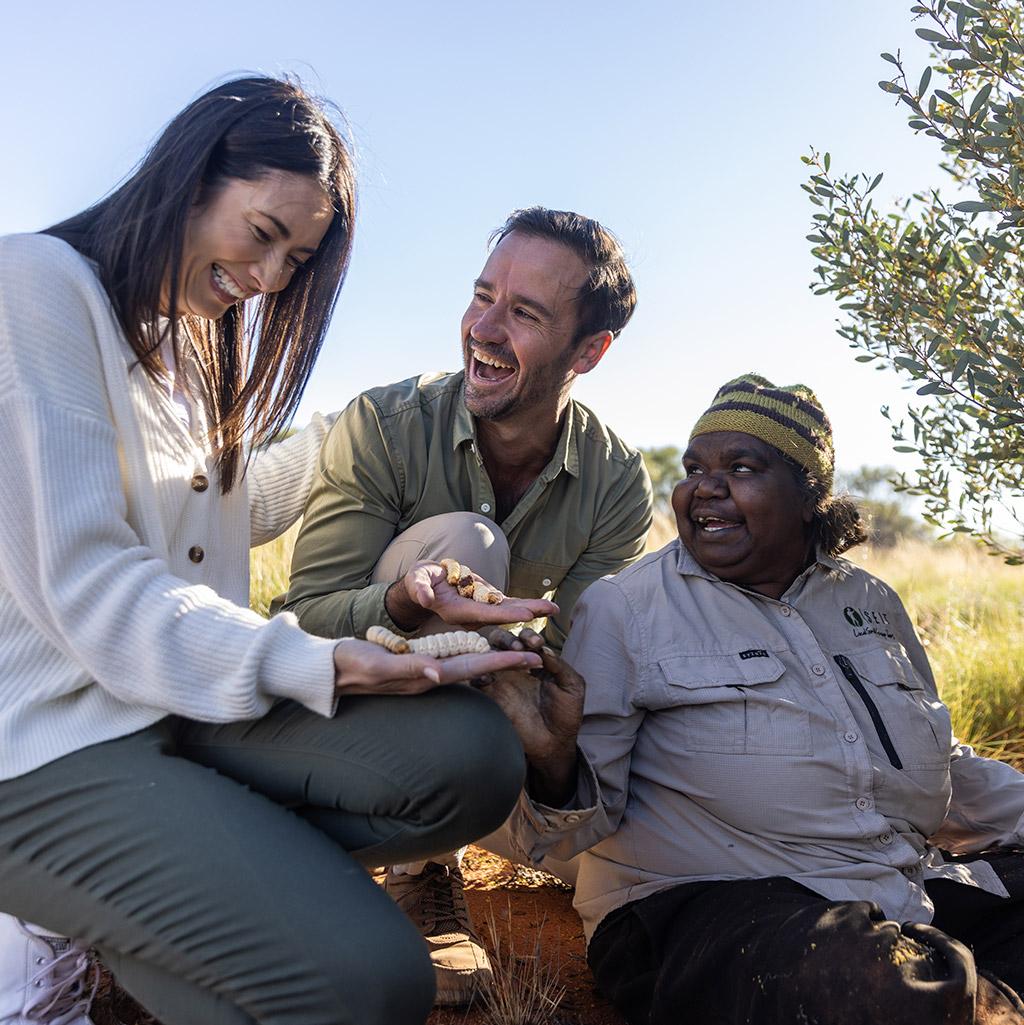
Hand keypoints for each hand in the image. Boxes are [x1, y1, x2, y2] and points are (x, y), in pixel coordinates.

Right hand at [332, 638, 541, 696]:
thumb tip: (439, 673)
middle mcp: (430, 676)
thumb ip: (408, 668)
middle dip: (507, 661)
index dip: (503, 662)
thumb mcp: (378, 665)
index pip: (473, 668)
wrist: (329, 671)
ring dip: (492, 659)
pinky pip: (451, 662)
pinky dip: (471, 657)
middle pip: (477, 667)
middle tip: (538, 655)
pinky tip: (479, 653)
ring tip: (518, 652)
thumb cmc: (351, 665)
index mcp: (426, 675)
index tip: (532, 658)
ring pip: (467, 665)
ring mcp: (423, 673)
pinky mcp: (416, 667)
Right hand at [387, 560, 557, 630]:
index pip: (484, 615)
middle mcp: (472, 616)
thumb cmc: (419, 583)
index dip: (505, 615)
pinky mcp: (486, 604)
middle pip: (503, 616)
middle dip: (527, 613)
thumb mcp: (417, 582)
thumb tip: (427, 598)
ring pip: (510, 611)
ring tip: (555, 609)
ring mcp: (481, 611)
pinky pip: (509, 606)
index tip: (525, 614)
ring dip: (532, 610)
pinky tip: (544, 607)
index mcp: (457, 613)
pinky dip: (526, 606)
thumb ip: (421, 590)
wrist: (425, 586)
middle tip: (550, 611)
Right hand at [475, 637, 583, 805]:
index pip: (526, 638)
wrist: (555, 743)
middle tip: (518, 646)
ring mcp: (502, 680)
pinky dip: (479, 674)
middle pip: (501, 641)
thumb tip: (544, 648)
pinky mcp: (492, 696)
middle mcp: (516, 666)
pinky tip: (488, 675)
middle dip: (508, 638)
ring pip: (487, 655)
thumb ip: (559, 665)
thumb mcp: (571, 685)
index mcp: (535, 660)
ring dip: (493, 651)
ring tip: (505, 657)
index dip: (528, 636)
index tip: (536, 644)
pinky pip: (479, 680)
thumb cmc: (566, 713)